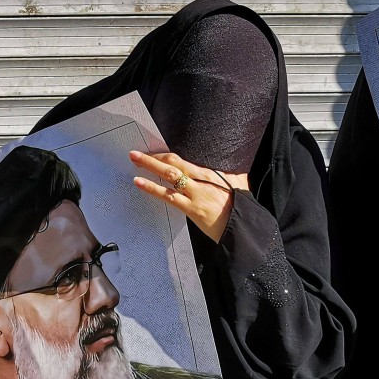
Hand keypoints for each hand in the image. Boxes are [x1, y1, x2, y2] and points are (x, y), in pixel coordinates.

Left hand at [130, 151, 248, 241]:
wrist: (244, 226)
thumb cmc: (241, 208)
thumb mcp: (239, 185)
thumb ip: (229, 176)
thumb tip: (230, 170)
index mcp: (211, 173)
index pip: (184, 160)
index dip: (166, 156)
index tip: (153, 153)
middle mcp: (202, 179)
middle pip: (174, 163)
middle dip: (154, 156)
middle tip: (136, 152)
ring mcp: (196, 193)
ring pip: (169, 175)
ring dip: (149, 166)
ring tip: (134, 160)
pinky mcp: (192, 208)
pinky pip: (167, 196)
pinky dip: (151, 188)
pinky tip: (139, 182)